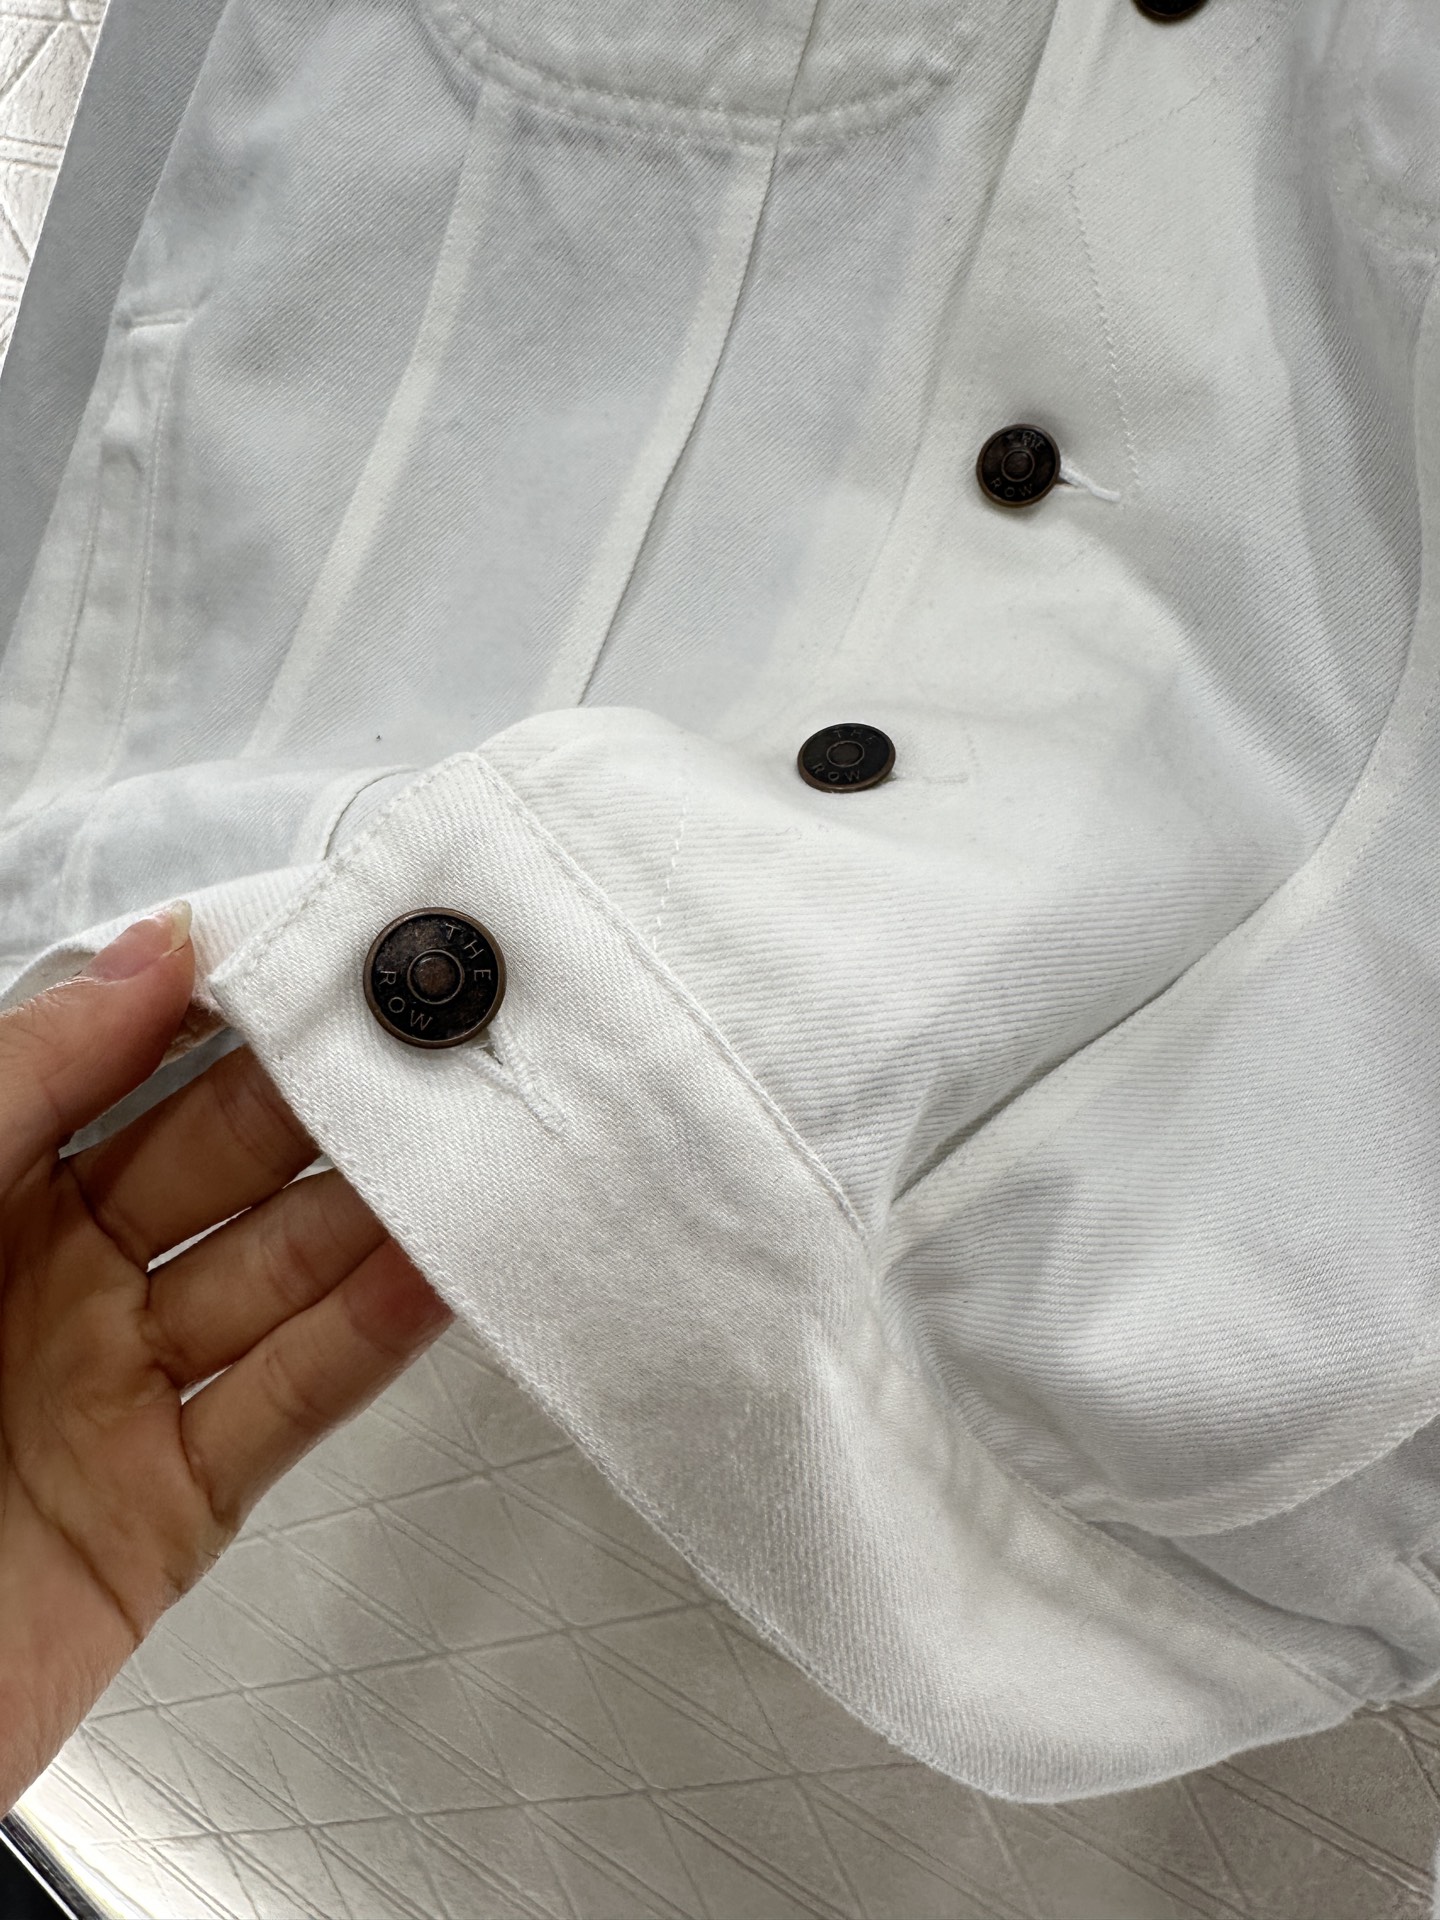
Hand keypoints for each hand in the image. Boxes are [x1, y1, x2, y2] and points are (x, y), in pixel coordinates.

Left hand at [0, 904, 452, 1809]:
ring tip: (470, 1135)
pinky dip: (372, 1337)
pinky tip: (437, 1269)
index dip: (228, 1010)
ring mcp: (117, 1392)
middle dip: (330, 1097)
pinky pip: (289, 1402)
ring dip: (378, 1209)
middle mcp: (55, 1282)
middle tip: (433, 1033)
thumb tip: (154, 953)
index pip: (132, 1069)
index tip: (327, 954)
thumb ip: (24, 1079)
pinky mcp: (168, 1509)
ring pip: (278, 1277)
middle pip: (227, 1164)